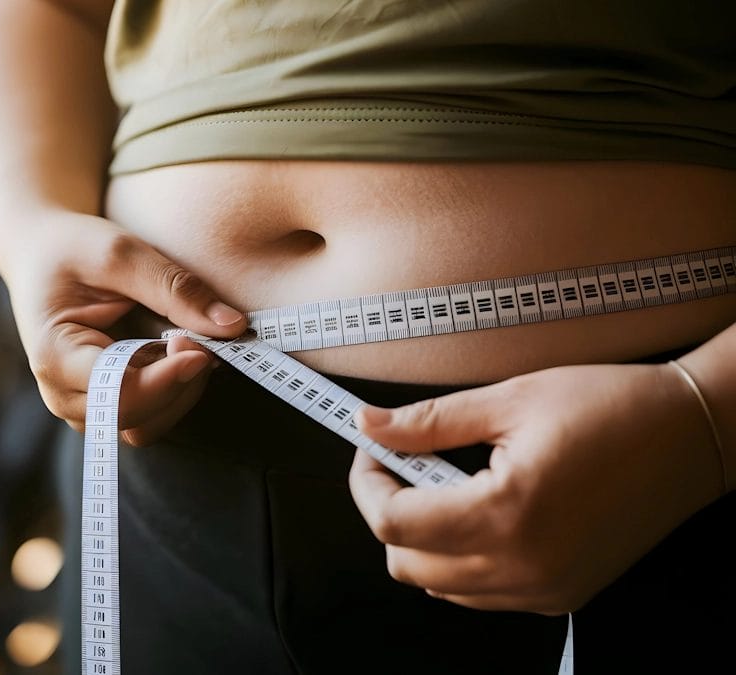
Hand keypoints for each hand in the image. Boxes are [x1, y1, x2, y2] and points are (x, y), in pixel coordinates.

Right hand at [6, 211, 246, 444]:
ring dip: (181, 392)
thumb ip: (175, 289)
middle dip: (178, 383)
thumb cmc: (72, 248)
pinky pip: (149, 416)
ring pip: (146, 426)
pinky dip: (175, 390)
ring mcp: (82, 403)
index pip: (117, 393)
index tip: (201, 349)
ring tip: (188, 341)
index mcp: (53, 355)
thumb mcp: (121, 253)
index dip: (166, 379)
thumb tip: (233, 326)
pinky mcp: (104, 402)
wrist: (41, 253)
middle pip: (135, 418)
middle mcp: (62, 392)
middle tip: (197, 335)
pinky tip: (180, 352)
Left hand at [348, 362, 726, 614]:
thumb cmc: (610, 406)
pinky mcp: (561, 594)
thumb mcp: (510, 399)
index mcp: (506, 514)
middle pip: (406, 564)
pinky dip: (460, 559)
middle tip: (402, 463)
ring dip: (423, 539)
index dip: (368, 483)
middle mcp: (523, 566)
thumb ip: (428, 422)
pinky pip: (481, 593)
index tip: (373, 449)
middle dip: (389, 512)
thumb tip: (368, 425)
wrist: (693, 435)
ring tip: (443, 484)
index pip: (393, 523)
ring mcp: (544, 588)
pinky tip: (477, 511)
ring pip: (439, 585)